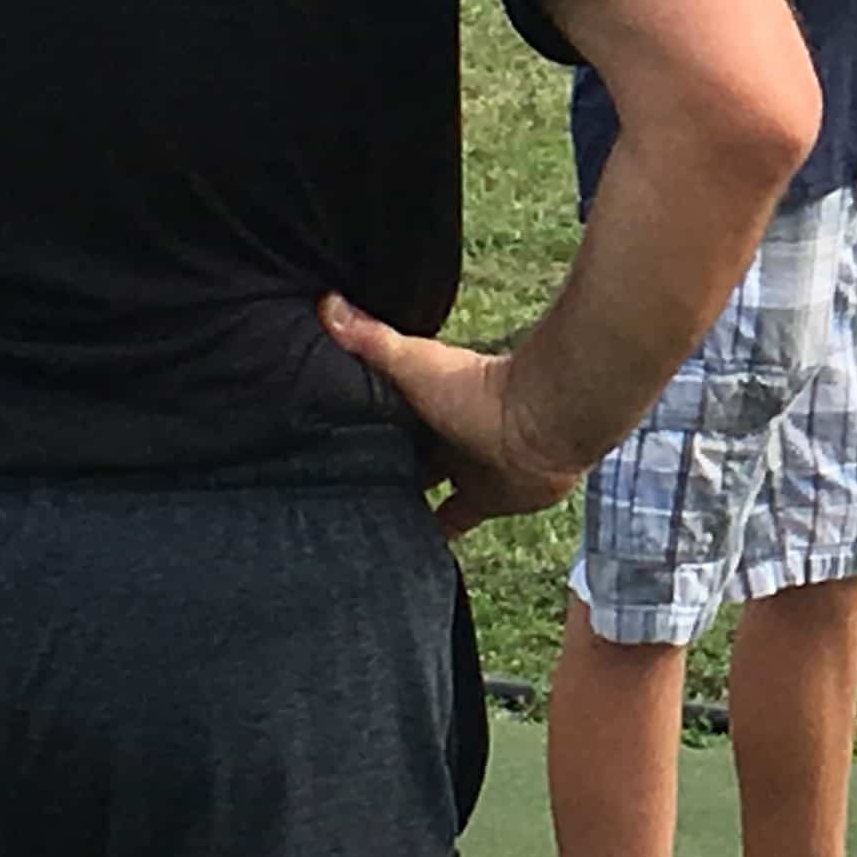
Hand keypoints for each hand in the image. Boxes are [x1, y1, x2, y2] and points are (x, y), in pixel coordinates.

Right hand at [322, 295, 581, 536]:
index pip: (381, 415)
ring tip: (354, 525)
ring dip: (399, 503)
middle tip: (328, 492)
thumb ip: (371, 339)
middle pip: (400, 455)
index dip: (354, 426)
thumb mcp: (413, 362)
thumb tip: (326, 303)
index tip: (315, 442)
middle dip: (374, 468)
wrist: (540, 423)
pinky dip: (432, 539)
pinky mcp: (483, 501)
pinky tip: (402, 554)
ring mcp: (464, 469)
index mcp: (424, 401)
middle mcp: (441, 436)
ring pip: (422, 491)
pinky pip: (451, 525)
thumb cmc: (479, 388)